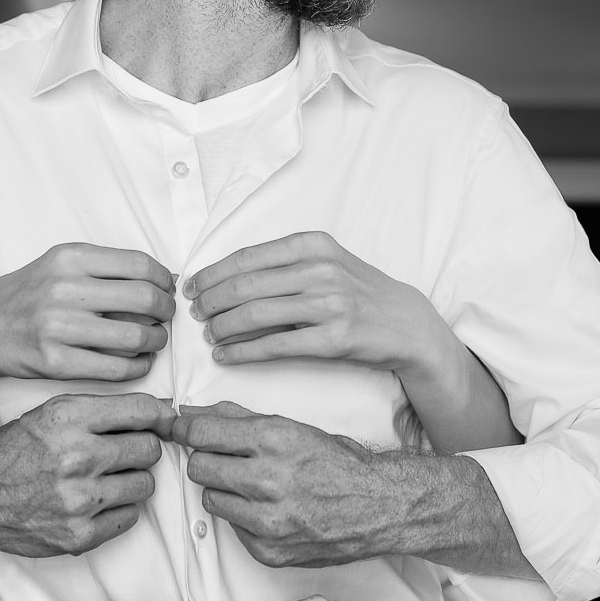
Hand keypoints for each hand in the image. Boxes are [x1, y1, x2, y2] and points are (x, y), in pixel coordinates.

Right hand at [0, 244, 177, 387]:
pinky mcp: (56, 362)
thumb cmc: (30, 295)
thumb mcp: (60, 264)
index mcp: (69, 258)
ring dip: (156, 340)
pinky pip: (116, 367)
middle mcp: (64, 289)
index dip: (163, 280)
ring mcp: (58, 327)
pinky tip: (140, 361)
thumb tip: (164, 277)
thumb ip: (106, 266)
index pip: (139, 265)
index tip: (167, 289)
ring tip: (154, 340)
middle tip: (165, 317)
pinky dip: (139, 366)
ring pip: (135, 336)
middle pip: (144, 298)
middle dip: (166, 310)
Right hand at [0, 393, 170, 558]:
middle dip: (142, 449)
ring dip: (133, 481)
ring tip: (108, 479)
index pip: (143, 411)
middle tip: (125, 453)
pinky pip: (130, 518)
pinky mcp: (78, 535)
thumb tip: (164, 410)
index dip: (159, 416)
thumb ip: (104, 409)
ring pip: (145, 485)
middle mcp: (75, 456)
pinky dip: (120, 510)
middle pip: (149, 449)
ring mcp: (78, 499)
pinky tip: (98, 503)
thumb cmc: (15, 451)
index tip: (161, 422)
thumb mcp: (52, 413)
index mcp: (68, 418)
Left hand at [160, 402, 401, 566]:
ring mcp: (267, 519)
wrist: (379, 508)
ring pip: (210, 500)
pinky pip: (232, 529)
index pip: (201, 433)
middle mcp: (268, 479)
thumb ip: (238, 419)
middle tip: (226, 461)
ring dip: (224, 491)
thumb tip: (191, 414)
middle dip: (207, 460)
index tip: (181, 432)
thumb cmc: (339, 465)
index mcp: (274, 439)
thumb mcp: (293, 428)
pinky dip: (243, 519)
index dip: (185, 431)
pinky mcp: (267, 550)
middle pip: (198, 467)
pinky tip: (269, 511)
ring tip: (253, 487)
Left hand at [186, 232, 448, 376]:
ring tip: (210, 335)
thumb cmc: (359, 293)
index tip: (192, 286)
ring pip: (254, 315)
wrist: (407, 324)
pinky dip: (241, 352)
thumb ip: (284, 264)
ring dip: (222, 327)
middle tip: (196, 314)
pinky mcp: (333, 339)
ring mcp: (328, 304)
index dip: (212, 273)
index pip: (247, 257)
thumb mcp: (327, 262)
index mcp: (313, 245)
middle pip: (244, 286)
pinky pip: (273, 346)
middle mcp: (320, 269)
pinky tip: (225, 356)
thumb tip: (225, 277)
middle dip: (211, 302)